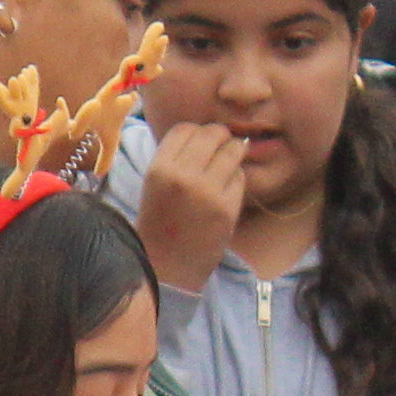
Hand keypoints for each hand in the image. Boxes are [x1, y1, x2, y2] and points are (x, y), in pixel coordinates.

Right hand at [135, 122, 248, 289]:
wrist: (167, 266)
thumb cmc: (160, 223)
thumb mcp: (155, 184)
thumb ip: (176, 157)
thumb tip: (207, 131)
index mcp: (159, 169)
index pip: (185, 129)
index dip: (195, 133)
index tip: (199, 143)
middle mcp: (183, 176)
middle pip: (212, 134)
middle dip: (220, 138)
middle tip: (220, 149)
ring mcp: (207, 192)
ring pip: (232, 151)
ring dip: (232, 154)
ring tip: (225, 168)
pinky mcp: (227, 208)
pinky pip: (240, 177)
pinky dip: (236, 180)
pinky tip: (225, 192)